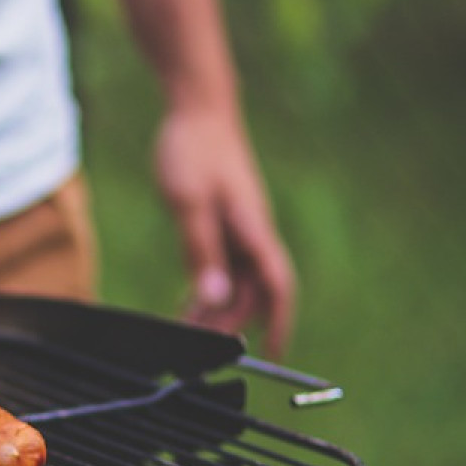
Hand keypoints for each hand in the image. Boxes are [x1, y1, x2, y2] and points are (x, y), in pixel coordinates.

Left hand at [155, 105, 295, 358]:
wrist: (198, 110)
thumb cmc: (194, 150)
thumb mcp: (188, 203)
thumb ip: (201, 251)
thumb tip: (215, 298)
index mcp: (253, 230)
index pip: (277, 287)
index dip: (279, 322)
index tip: (273, 354)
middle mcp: (253, 234)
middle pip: (252, 293)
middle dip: (230, 324)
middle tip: (197, 348)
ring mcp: (241, 228)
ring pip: (237, 282)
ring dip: (216, 310)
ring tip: (186, 331)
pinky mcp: (226, 222)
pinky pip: (224, 266)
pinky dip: (209, 288)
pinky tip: (188, 304)